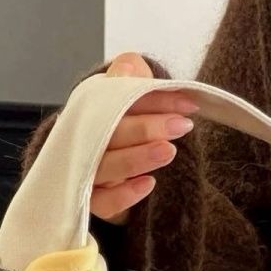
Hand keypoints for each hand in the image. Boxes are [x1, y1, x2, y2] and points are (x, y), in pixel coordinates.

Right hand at [92, 52, 198, 226]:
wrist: (115, 161)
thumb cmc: (125, 124)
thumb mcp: (131, 94)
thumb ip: (132, 76)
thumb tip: (125, 68)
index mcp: (90, 110)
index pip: (116, 101)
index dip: (151, 100)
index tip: (186, 103)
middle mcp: (83, 141)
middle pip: (108, 134)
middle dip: (145, 129)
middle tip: (181, 126)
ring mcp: (85, 172)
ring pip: (104, 167)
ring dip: (136, 159)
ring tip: (168, 151)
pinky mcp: (92, 200)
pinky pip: (103, 202)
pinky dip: (124, 195)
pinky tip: (148, 184)